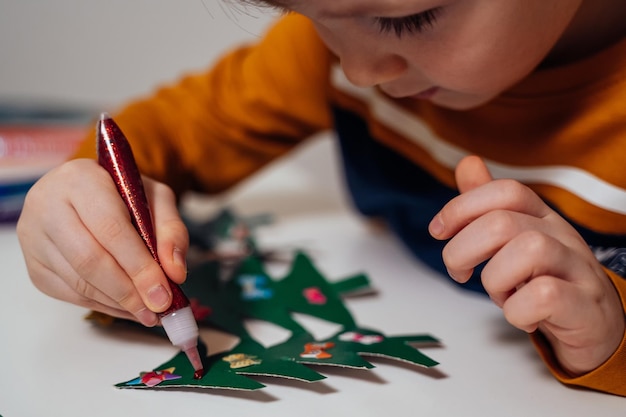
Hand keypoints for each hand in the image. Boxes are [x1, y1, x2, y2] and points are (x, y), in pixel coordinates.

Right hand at [16, 159, 188, 326]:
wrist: (84, 191)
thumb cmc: (123, 193)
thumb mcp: (156, 198)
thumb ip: (171, 230)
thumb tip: (175, 272)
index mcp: (78, 178)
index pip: (110, 228)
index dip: (139, 265)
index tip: (164, 292)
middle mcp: (46, 204)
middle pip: (89, 259)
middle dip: (129, 290)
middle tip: (158, 307)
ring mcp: (33, 237)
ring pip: (78, 281)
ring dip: (118, 303)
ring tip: (148, 312)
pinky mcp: (33, 264)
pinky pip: (69, 294)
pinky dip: (103, 305)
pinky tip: (127, 307)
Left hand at [429, 156, 624, 374]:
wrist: (596, 322)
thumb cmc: (547, 277)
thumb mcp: (515, 237)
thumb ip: (487, 204)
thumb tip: (467, 163)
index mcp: (541, 215)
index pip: (504, 190)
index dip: (460, 208)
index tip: (437, 232)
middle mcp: (561, 234)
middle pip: (502, 222)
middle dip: (463, 250)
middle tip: (460, 273)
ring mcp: (577, 267)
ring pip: (528, 251)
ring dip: (495, 281)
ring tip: (501, 295)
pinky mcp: (584, 304)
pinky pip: (544, 296)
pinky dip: (518, 312)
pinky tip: (523, 316)